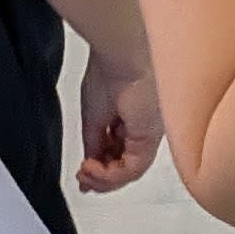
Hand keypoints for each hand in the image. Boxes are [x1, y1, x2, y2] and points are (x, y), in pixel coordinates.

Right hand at [78, 50, 162, 191]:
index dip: (102, 168)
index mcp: (134, 118)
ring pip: (130, 172)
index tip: (85, 174)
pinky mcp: (150, 137)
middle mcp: (144, 128)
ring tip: (85, 173)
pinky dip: (109, 174)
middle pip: (126, 165)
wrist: (121, 53)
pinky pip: (132, 169)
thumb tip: (89, 161)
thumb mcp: (94, 114)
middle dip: (102, 178)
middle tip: (84, 180)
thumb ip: (94, 142)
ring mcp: (149, 134)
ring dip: (103, 179)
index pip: (121, 152)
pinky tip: (92, 168)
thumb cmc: (109, 68)